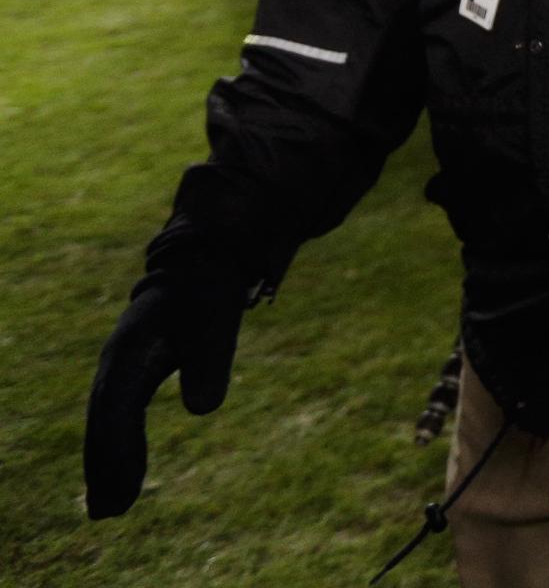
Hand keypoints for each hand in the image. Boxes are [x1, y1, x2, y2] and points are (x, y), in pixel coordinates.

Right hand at [84, 254, 253, 517]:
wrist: (203, 264)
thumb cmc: (209, 294)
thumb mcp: (216, 326)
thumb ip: (209, 365)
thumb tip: (201, 410)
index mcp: (129, 351)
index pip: (116, 408)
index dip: (117, 449)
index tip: (122, 486)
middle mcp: (116, 362)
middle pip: (102, 422)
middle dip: (103, 468)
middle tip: (108, 513)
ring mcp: (119, 367)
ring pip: (106, 423)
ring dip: (105, 464)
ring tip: (108, 510)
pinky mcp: (131, 373)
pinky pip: (119, 416)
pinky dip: (119, 446)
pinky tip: (124, 477)